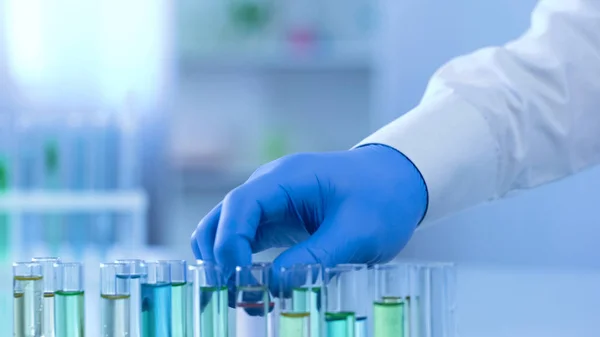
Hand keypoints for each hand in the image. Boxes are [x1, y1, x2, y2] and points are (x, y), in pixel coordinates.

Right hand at [190, 144, 427, 290]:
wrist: (396, 182)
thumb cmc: (381, 199)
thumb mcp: (357, 232)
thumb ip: (315, 256)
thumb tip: (273, 286)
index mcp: (287, 178)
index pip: (240, 205)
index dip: (230, 243)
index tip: (241, 280)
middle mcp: (269, 186)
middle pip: (221, 218)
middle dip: (220, 258)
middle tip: (239, 297)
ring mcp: (269, 202)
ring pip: (225, 230)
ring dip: (225, 262)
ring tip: (246, 298)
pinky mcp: (275, 219)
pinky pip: (243, 239)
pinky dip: (239, 263)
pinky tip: (255, 288)